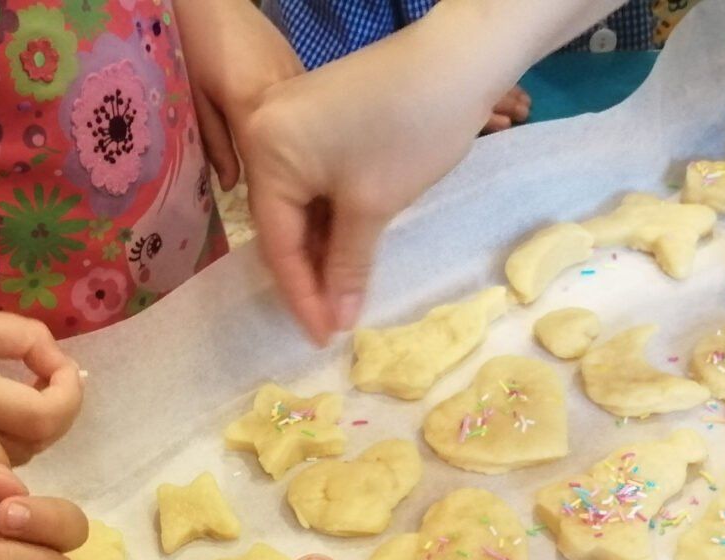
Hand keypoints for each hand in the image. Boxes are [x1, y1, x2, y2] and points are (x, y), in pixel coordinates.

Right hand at [0, 294, 82, 463]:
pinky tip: (1, 409)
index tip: (65, 367)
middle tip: (52, 377)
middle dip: (57, 412)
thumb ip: (27, 339)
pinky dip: (9, 437)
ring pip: (17, 457)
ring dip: (36, 427)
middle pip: (36, 443)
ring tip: (28, 390)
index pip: (44, 417)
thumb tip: (62, 367)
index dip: (69, 394)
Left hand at [174, 0, 302, 189]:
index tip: (270, 214)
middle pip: (295, 147)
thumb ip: (216, 145)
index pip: (271, 163)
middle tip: (285, 204)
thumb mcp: (194, 99)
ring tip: (290, 176)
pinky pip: (303, 108)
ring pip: (303, 128)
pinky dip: (297, 127)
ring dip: (297, 150)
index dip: (272, 193)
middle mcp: (283, 92)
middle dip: (290, 176)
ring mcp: (296, 76)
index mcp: (252, 104)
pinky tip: (289, 138)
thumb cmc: (190, 44)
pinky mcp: (298, 65)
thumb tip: (233, 185)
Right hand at [240, 0, 564, 343]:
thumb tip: (337, 323)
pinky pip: (312, 185)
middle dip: (310, 276)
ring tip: (342, 297)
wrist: (460, 56)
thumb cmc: (410, 130)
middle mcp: (264, 135)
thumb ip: (346, 269)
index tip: (321, 338)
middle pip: (282, 225)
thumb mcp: (371, 208)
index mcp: (266, 153)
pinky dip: (330, 221)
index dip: (301, 296)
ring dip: (322, 252)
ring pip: (299, 208)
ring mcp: (289, 125)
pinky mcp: (315, 122)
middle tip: (332, 323)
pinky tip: (345, 254)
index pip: (277, 244)